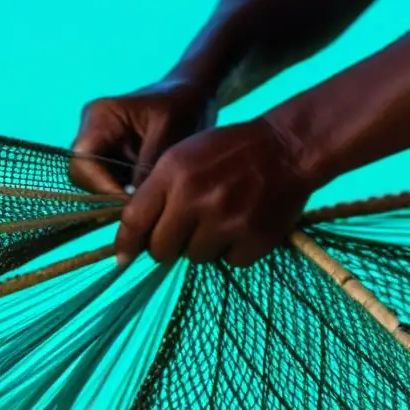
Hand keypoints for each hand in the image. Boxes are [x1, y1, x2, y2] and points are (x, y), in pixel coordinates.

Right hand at [69, 79, 217, 194]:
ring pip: (94, 183)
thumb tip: (133, 204)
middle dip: (109, 193)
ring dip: (117, 194)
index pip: (83, 162)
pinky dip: (125, 191)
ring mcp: (99, 144)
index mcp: (100, 117)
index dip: (102, 187)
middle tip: (140, 207)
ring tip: (146, 201)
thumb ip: (147, 165)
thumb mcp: (168, 132)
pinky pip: (109, 182)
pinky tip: (146, 194)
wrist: (192, 94)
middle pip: (83, 175)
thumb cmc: (182, 105)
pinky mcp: (111, 157)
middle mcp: (91, 130)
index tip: (131, 204)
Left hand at [114, 116, 316, 267]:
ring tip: (220, 218)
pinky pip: (229, 261)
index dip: (125, 243)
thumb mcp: (183, 157)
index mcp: (174, 173)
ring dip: (203, 245)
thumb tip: (133, 238)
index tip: (123, 257)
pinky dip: (233, 249)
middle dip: (168, 245)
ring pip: (195, 257)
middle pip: (161, 249)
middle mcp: (196, 198)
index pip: (134, 220)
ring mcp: (226, 220)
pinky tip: (242, 224)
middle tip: (185, 229)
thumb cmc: (228, 151)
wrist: (286, 148)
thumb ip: (156, 191)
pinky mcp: (254, 238)